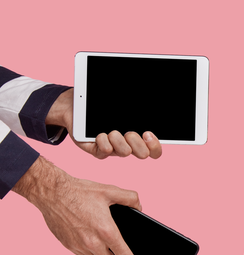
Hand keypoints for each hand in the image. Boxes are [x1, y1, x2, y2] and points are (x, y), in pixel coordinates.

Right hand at [13, 156, 147, 254]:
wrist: (51, 193)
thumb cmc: (81, 191)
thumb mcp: (110, 190)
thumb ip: (130, 198)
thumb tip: (139, 208)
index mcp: (106, 231)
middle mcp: (93, 243)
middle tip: (116, 247)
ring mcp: (79, 246)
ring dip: (101, 253)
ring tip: (99, 235)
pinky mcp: (68, 246)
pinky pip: (83, 254)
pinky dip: (89, 248)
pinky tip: (87, 233)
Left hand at [46, 89, 162, 158]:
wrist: (77, 106)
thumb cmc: (102, 104)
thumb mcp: (122, 105)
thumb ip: (136, 107)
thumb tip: (156, 101)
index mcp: (138, 136)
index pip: (155, 151)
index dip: (154, 146)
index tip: (147, 133)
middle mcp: (128, 145)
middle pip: (143, 154)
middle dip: (137, 141)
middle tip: (129, 132)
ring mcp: (113, 149)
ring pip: (125, 153)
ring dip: (119, 140)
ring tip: (111, 131)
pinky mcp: (97, 150)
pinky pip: (105, 152)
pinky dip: (103, 141)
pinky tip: (99, 134)